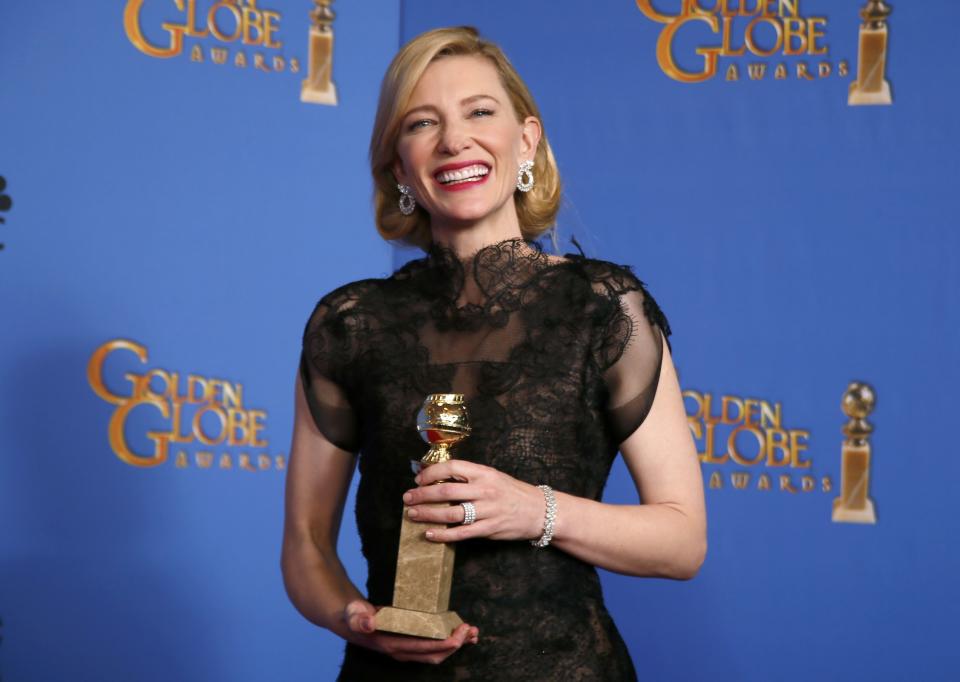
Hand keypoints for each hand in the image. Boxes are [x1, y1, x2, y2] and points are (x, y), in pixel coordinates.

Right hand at [343, 599, 478, 664]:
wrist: (350, 620)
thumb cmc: (354, 615)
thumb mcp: (354, 613)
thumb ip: (359, 618)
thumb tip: (369, 623)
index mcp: (392, 645)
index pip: (423, 649)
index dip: (445, 643)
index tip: (461, 632)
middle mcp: (401, 651)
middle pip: (435, 655)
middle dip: (456, 644)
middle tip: (471, 630)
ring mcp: (407, 649)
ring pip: (437, 653)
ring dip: (456, 644)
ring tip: (473, 632)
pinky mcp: (410, 642)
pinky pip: (433, 646)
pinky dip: (449, 640)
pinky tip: (461, 632)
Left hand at [403, 460, 545, 542]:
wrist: (540, 510)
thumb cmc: (513, 492)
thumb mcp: (493, 477)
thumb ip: (470, 477)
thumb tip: (440, 479)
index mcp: (484, 473)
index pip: (452, 468)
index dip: (432, 472)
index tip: (419, 479)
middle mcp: (485, 490)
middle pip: (446, 491)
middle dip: (423, 495)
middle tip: (408, 498)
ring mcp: (487, 511)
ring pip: (450, 513)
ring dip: (428, 514)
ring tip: (413, 514)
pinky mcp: (489, 529)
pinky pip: (461, 533)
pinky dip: (443, 534)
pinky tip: (430, 534)